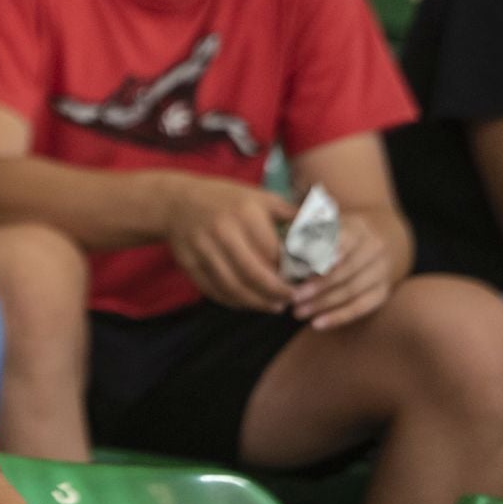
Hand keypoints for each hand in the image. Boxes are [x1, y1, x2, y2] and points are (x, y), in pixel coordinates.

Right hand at [165, 175, 296, 311]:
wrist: (175, 202)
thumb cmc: (226, 200)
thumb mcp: (260, 197)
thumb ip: (292, 214)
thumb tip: (327, 231)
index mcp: (245, 213)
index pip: (275, 253)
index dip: (293, 271)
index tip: (306, 280)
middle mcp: (223, 231)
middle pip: (255, 274)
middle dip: (277, 293)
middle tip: (292, 299)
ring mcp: (203, 249)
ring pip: (234, 287)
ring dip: (257, 302)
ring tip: (274, 306)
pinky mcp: (189, 264)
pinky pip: (214, 290)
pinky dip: (234, 302)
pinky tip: (249, 303)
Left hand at [289, 217, 392, 329]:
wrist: (369, 244)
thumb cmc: (331, 235)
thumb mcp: (321, 224)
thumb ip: (301, 229)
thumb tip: (279, 238)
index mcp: (357, 228)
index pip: (345, 240)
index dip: (329, 254)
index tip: (311, 266)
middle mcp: (374, 248)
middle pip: (347, 270)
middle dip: (318, 286)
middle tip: (293, 297)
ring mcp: (381, 271)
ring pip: (353, 291)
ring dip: (323, 304)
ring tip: (297, 312)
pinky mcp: (382, 291)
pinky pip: (362, 307)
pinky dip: (339, 317)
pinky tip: (317, 324)